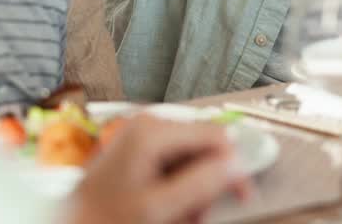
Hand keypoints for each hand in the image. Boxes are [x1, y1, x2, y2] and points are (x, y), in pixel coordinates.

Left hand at [64, 114, 248, 223]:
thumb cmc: (99, 218)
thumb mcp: (157, 207)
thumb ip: (200, 184)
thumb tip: (236, 164)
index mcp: (152, 129)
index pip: (215, 134)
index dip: (233, 164)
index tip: (242, 191)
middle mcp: (147, 126)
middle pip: (203, 149)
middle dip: (205, 186)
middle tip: (196, 215)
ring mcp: (142, 140)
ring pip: (191, 163)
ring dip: (191, 194)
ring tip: (176, 217)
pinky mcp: (138, 155)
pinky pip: (173, 170)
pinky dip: (176, 194)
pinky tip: (166, 212)